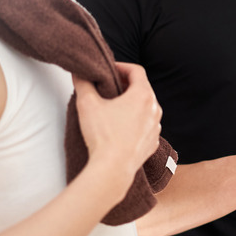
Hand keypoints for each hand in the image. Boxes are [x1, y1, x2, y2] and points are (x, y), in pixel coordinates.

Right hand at [74, 62, 161, 181]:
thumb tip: (79, 73)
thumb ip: (83, 84)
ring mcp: (156, 127)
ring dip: (132, 104)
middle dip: (126, 85)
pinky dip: (136, 122)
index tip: (109, 70)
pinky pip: (146, 126)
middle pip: (143, 89)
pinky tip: (121, 128)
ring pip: (146, 108)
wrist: (113, 169)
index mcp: (143, 95)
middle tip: (110, 87)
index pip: (136, 71)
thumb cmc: (103, 136)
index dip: (122, 66)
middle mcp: (155, 109)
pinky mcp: (153, 142)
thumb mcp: (87, 104)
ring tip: (114, 108)